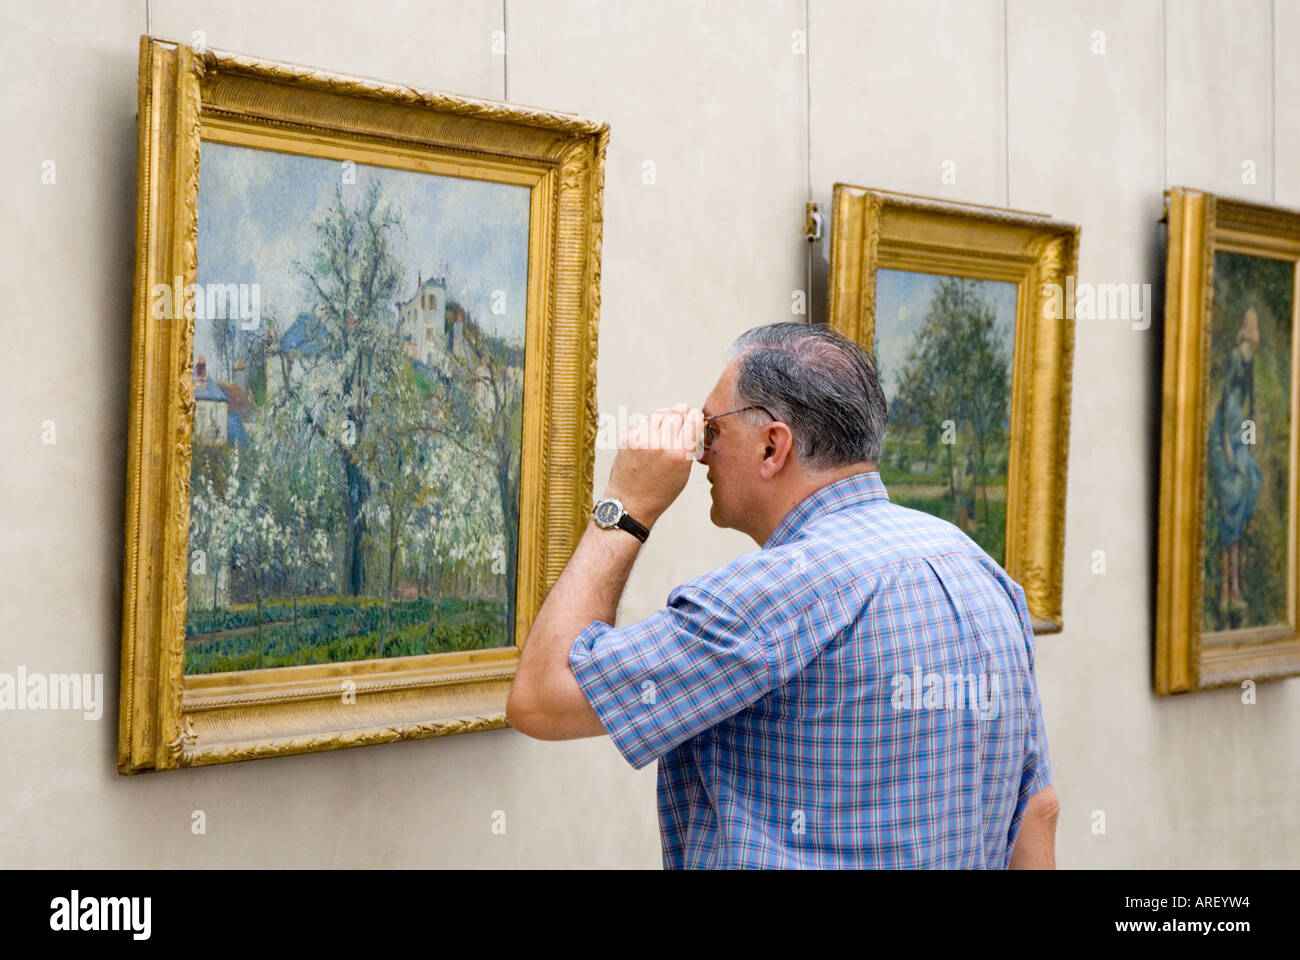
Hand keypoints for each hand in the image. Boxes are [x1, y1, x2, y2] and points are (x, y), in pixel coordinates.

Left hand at [603, 404, 703, 527]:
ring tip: (668, 422)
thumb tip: (692, 423)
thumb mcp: (684, 473)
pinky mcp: (629, 439)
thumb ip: (689, 447)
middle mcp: (662, 444)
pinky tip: (654, 431)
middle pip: (677, 413)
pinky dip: (652, 423)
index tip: (695, 416)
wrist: (630, 503)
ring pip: (660, 413)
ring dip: (667, 414)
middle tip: (683, 416)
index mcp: (680, 454)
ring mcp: (643, 440)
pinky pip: (644, 421)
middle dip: (682, 413)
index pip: (693, 420)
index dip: (695, 415)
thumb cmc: (660, 492)